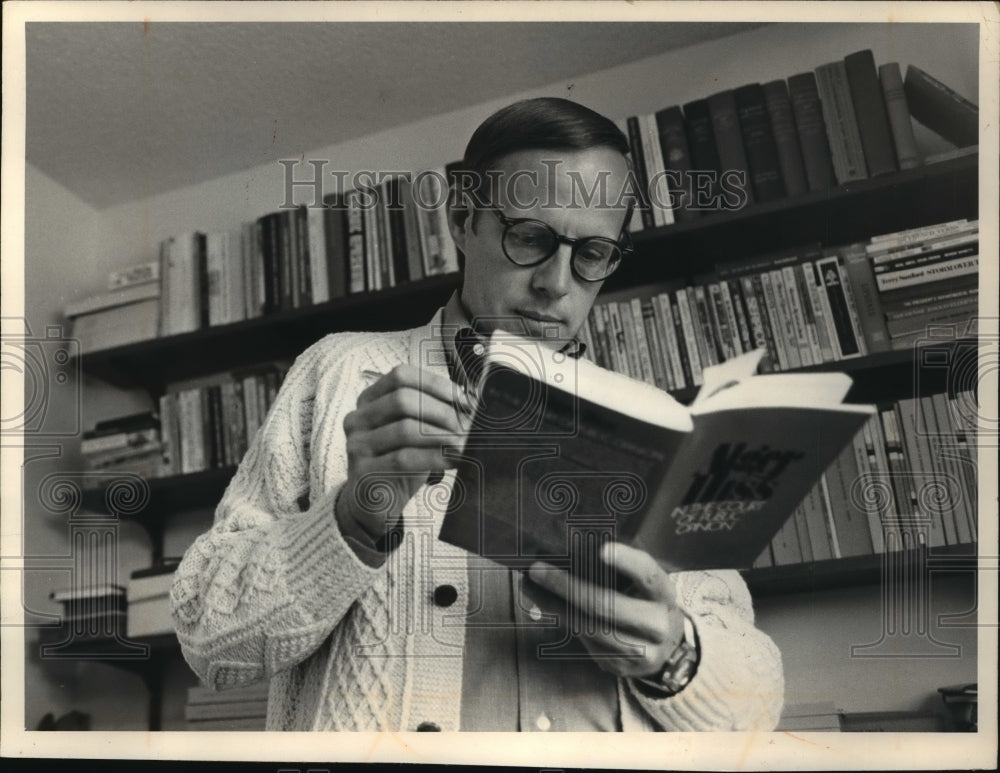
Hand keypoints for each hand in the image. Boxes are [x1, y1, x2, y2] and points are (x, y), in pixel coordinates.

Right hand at [336, 364, 468, 540]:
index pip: (401, 376)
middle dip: (441, 411)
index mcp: (369, 399)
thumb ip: (433, 414)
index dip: (435, 384)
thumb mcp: (415, 432)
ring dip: (442, 435)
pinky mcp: (363, 472)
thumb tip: (472, 401)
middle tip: (467, 425)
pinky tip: (454, 460)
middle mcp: (358, 418)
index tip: (463, 399)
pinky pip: (403, 459)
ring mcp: (357, 445)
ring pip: (404, 429)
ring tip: (465, 443)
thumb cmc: (399, 461)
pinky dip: (435, 457)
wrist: (375, 503)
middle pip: (402, 400)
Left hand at [527, 542, 685, 678]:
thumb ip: (622, 571)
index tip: (601, 549)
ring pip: (589, 626)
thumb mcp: (646, 586)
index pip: (647, 575)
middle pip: (606, 605)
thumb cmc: (647, 604)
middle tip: (538, 569)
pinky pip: (584, 641)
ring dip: (554, 605)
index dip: (626, 562)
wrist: (666, 651)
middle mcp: (657, 625)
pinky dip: (561, 620)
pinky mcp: (619, 666)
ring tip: (530, 585)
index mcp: (664, 594)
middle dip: (567, 586)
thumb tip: (572, 549)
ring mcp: (639, 651)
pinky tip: (544, 604)